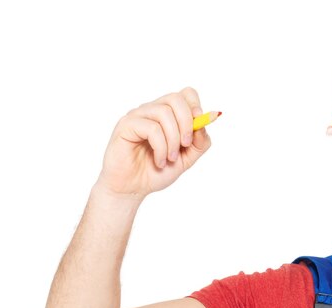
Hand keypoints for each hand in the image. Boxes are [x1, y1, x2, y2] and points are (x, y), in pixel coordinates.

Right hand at [96, 87, 211, 198]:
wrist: (133, 188)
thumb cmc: (157, 172)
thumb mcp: (187, 159)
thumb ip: (199, 142)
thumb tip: (205, 123)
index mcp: (168, 115)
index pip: (185, 94)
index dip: (195, 106)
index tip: (199, 126)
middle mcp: (152, 110)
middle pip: (175, 98)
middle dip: (187, 123)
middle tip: (186, 145)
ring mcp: (138, 116)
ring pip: (164, 113)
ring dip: (173, 139)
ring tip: (171, 158)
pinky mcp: (126, 125)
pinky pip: (151, 128)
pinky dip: (161, 147)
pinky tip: (159, 161)